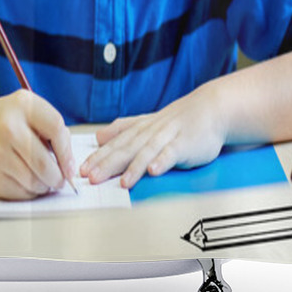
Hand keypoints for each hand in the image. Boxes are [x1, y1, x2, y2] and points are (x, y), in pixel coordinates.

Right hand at [0, 89, 75, 199]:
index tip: (71, 166)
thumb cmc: (9, 123)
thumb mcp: (30, 111)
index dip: (67, 151)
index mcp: (23, 105)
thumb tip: (69, 165)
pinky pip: (22, 193)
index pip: (56, 128)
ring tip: (43, 178)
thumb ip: (53, 129)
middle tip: (62, 179)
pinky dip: (30, 191)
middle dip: (59, 177)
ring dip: (45, 185)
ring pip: (34, 182)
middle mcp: (8, 128)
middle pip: (45, 163)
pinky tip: (26, 180)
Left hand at [79, 84, 226, 188]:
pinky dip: (163, 161)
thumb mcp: (147, 122)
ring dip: (135, 167)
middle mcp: (150, 132)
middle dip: (108, 164)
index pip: (115, 144)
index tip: (81, 170)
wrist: (210, 109)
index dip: (98, 157)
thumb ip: (123, 129)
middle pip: (127, 149)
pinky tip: (154, 171)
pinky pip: (172, 153)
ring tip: (123, 182)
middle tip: (92, 178)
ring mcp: (168, 137)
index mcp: (140, 129)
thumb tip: (98, 136)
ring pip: (147, 152)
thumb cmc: (178, 120)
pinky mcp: (185, 143)